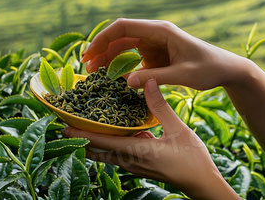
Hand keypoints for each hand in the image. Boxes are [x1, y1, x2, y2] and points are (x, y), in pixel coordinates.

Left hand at [62, 79, 239, 199]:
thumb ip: (160, 106)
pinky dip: (107, 143)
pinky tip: (112, 130)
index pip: (100, 142)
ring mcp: (133, 165)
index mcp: (136, 152)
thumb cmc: (192, 159)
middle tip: (64, 122)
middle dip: (79, 137)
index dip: (80, 133)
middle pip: (96, 151)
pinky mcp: (139, 165)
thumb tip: (146, 81)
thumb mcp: (178, 129)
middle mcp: (129, 161)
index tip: (62, 124)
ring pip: (104, 153)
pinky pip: (116, 153)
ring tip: (81, 124)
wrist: (201, 183)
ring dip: (92, 141)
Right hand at [81, 18, 246, 89]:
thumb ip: (156, 78)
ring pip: (124, 46)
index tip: (89, 54)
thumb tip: (126, 82)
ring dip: (108, 58)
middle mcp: (155, 33)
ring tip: (93, 74)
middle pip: (120, 35)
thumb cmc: (209, 68)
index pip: (124, 26)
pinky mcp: (156, 55)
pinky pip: (132, 57)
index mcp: (161, 31)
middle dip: (101, 49)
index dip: (103, 38)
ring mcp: (155, 43)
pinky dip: (120, 66)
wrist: (226, 70)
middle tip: (86, 68)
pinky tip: (110, 78)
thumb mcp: (184, 75)